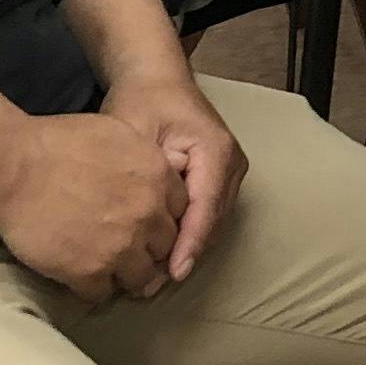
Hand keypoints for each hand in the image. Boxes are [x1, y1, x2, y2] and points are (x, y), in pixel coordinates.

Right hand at [0, 110, 184, 301]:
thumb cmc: (56, 142)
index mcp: (157, 177)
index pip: (181, 211)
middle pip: (166, 248)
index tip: (147, 224)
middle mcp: (147, 214)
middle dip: (149, 250)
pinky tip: (79, 277)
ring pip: (142, 279)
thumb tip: (151, 173)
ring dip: (127, 276)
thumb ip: (143, 157)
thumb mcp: (115, 132)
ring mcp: (121, 247)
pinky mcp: (90, 272)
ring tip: (109, 270)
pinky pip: (103, 293)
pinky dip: (92, 288)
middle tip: (129, 250)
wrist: (12, 166)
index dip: (162, 219)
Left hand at [101, 72, 245, 283]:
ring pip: (212, 222)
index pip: (204, 207)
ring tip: (155, 278)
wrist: (156, 79)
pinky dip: (188, 235)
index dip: (188, 243)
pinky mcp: (221, 179)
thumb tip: (143, 222)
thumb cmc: (142, 101)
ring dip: (187, 248)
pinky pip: (207, 215)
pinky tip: (162, 255)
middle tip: (152, 285)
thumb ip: (142, 174)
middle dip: (185, 253)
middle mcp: (232, 164)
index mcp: (215, 150)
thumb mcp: (134, 133)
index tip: (172, 273)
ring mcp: (231, 173)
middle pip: (212, 221)